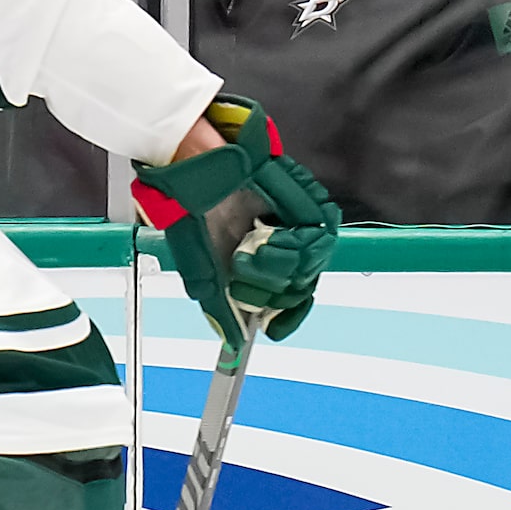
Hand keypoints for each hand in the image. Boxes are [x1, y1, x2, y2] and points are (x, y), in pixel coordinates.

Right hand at [130, 96, 339, 354]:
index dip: (287, 317)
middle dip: (271, 289)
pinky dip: (292, 243)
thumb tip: (234, 341)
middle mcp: (279, 246)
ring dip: (278, 266)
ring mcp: (295, 224)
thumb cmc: (191, 206)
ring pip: (311, 265)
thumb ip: (218, 305)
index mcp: (256, 264)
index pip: (289, 300)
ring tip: (250, 249)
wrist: (196, 168)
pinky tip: (265, 235)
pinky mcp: (306, 203)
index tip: (273, 328)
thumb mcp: (200, 267)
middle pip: (301, 288)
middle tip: (240, 270)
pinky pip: (319, 237)